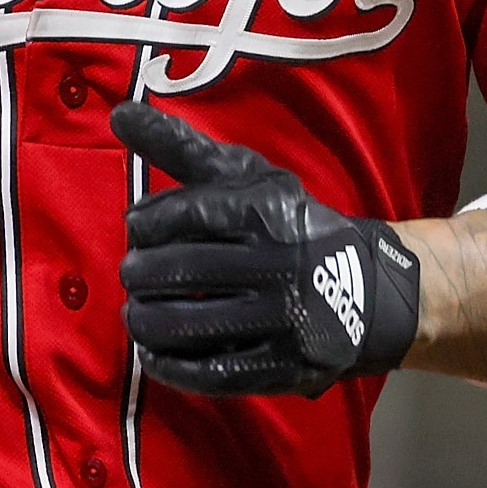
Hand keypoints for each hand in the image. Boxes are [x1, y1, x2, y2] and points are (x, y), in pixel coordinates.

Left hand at [112, 102, 420, 397]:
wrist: (367, 292)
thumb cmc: (288, 226)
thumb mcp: (246, 178)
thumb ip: (180, 147)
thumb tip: (119, 114)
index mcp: (268, 211)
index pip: (183, 215)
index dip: (145, 224)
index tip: (137, 230)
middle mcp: (279, 263)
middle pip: (180, 272)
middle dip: (140, 274)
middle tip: (133, 275)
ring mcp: (285, 319)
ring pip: (190, 324)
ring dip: (146, 321)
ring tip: (137, 313)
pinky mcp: (286, 366)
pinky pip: (212, 373)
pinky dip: (170, 366)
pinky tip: (153, 353)